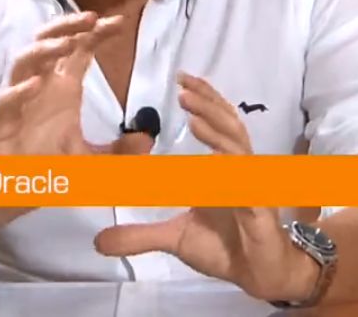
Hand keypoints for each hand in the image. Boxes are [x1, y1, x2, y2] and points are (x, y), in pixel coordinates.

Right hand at [0, 12, 152, 156]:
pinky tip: (36, 85)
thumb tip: (147, 138)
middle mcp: (40, 89)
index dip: (96, 32)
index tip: (120, 22)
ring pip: (23, 64)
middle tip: (91, 18)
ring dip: (44, 50)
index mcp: (62, 89)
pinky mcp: (0, 125)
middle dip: (67, 26)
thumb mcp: (93, 161)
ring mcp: (18, 104)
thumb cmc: (47, 167)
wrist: (14, 193)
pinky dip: (19, 92)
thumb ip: (121, 151)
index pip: (79, 51)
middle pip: (47, 43)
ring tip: (67, 44)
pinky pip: (6, 102)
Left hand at [93, 73, 317, 302]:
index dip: (205, 100)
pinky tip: (216, 159)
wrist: (259, 277)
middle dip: (208, 103)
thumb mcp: (174, 238)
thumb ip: (139, 235)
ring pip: (238, 148)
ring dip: (216, 128)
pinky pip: (247, 187)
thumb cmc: (224, 249)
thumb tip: (98, 241)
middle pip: (229, 125)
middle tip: (183, 84)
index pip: (218, 123)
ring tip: (192, 114)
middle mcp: (239, 171)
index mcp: (223, 169)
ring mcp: (252, 189)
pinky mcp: (259, 212)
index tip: (182, 79)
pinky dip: (233, 170)